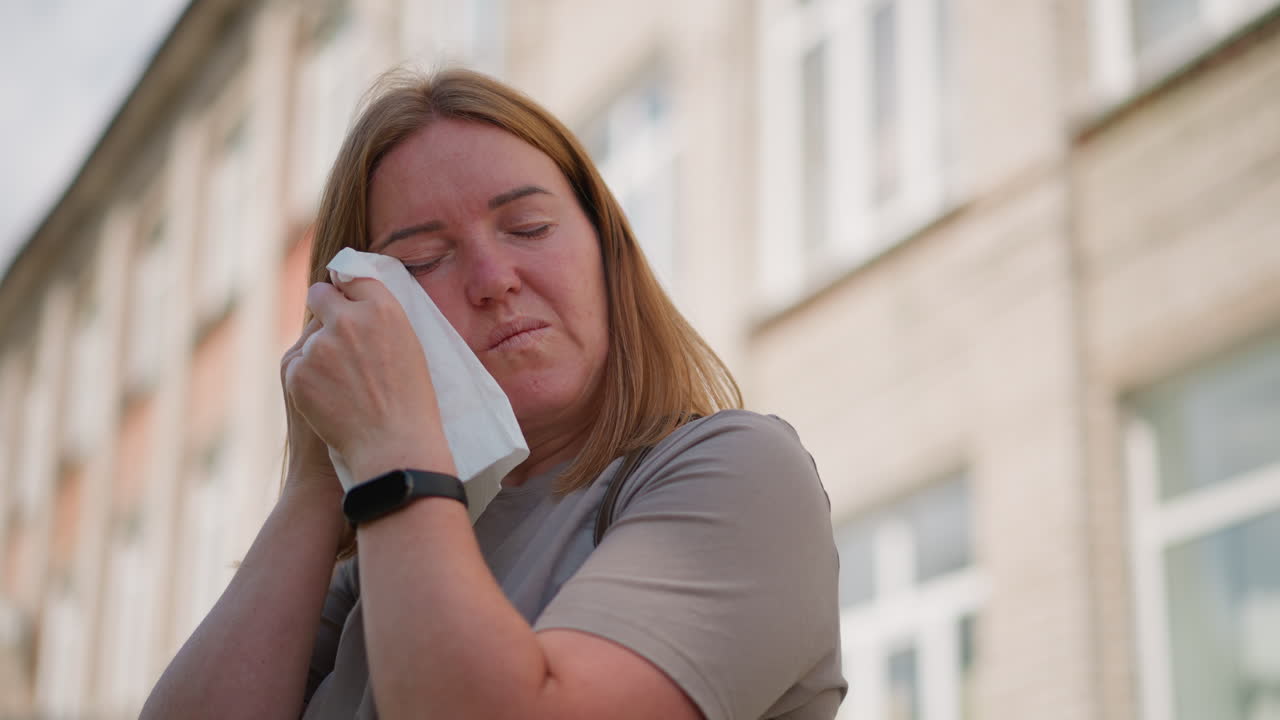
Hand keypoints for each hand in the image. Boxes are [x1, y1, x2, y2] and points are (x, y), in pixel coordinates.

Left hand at [284, 278, 452, 480]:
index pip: (355, 279)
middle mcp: (347, 319)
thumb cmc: (411, 402)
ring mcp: (318, 345)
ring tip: (345, 388)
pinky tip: (331, 401)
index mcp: (383, 309)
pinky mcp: (296, 370)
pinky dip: (308, 381)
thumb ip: (379, 323)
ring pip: (309, 338)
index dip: (349, 290)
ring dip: (319, 355)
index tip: (346, 298)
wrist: (393, 447)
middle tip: (332, 332)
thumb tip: (352, 307)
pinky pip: (298, 365)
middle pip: (320, 294)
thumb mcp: (409, 349)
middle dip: (323, 307)